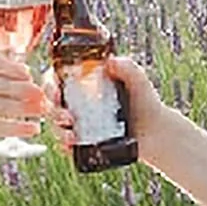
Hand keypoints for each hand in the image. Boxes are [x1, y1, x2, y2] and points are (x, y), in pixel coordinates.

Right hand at [0, 53, 48, 154]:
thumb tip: (26, 73)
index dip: (14, 69)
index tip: (30, 76)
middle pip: (0, 85)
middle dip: (26, 91)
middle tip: (43, 96)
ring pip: (1, 106)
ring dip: (25, 109)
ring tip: (42, 111)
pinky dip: (17, 128)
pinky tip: (31, 128)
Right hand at [47, 52, 168, 155]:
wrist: (156, 131)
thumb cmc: (146, 102)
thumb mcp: (138, 81)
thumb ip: (127, 68)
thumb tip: (111, 61)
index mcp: (84, 84)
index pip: (57, 79)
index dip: (50, 84)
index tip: (57, 89)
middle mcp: (77, 103)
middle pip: (51, 103)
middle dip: (52, 108)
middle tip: (66, 115)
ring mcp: (79, 123)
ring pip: (55, 124)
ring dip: (57, 128)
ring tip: (71, 134)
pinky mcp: (83, 141)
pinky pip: (66, 144)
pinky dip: (64, 144)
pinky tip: (71, 144)